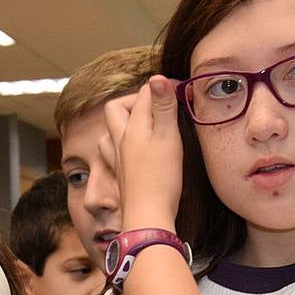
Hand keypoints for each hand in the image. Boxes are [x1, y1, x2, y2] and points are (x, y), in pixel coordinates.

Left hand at [102, 75, 184, 231]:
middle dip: (134, 100)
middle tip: (157, 105)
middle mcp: (120, 140)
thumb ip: (163, 107)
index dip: (164, 87)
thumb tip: (157, 78)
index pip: (144, 93)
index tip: (183, 91)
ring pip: (110, 131)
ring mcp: (118, 158)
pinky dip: (121, 144)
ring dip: (123, 122)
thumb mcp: (167, 137)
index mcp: (133, 127)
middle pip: (116, 109)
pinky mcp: (122, 175)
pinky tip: (134, 150)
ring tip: (144, 124)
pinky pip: (112, 152)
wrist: (147, 216)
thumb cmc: (160, 178)